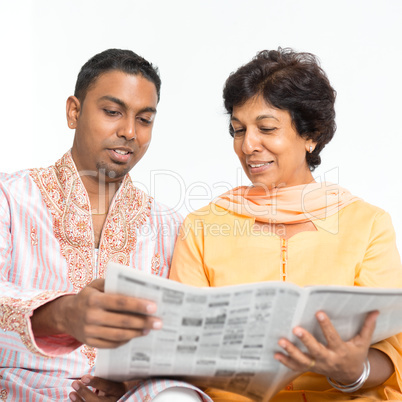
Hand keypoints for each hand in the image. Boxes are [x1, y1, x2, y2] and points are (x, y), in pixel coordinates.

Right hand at [32, 279, 161, 347]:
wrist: (65, 315)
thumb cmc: (88, 297)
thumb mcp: (96, 285)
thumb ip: (113, 284)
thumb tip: (137, 287)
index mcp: (94, 300)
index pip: (120, 302)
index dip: (138, 305)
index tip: (154, 307)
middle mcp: (91, 316)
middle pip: (123, 321)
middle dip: (143, 322)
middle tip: (159, 322)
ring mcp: (90, 332)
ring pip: (119, 335)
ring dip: (137, 333)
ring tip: (149, 329)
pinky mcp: (91, 343)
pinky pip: (112, 344)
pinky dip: (126, 340)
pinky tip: (135, 335)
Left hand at [69, 374, 132, 400]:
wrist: (119, 394)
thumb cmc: (116, 382)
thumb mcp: (115, 377)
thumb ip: (107, 374)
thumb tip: (96, 360)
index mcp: (119, 389)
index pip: (108, 386)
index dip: (96, 382)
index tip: (84, 377)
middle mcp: (113, 400)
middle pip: (98, 400)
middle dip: (85, 392)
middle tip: (74, 383)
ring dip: (79, 400)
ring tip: (71, 393)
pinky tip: (74, 397)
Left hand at [274, 310, 378, 384]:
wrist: (350, 375)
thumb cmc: (354, 354)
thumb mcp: (362, 342)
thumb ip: (367, 327)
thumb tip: (375, 311)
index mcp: (340, 351)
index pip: (333, 338)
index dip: (326, 326)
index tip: (318, 312)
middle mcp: (328, 359)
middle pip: (315, 351)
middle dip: (306, 340)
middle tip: (296, 328)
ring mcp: (317, 365)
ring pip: (303, 360)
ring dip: (291, 351)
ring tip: (281, 341)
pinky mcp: (310, 368)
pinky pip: (296, 367)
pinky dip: (286, 361)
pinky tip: (276, 353)